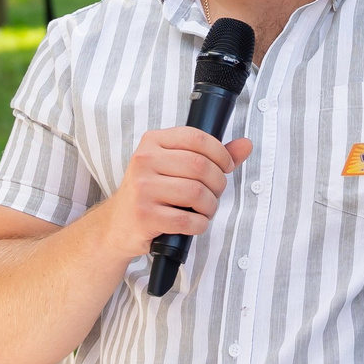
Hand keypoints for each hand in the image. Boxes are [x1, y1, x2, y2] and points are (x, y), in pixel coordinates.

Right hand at [101, 127, 253, 259]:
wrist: (118, 224)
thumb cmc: (153, 192)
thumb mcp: (175, 166)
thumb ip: (212, 155)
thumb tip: (246, 145)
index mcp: (152, 141)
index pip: (197, 138)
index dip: (220, 154)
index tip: (226, 167)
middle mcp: (144, 160)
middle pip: (200, 166)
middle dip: (217, 184)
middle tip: (215, 194)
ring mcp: (142, 188)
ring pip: (196, 193)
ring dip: (210, 207)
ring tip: (204, 210)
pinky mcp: (143, 215)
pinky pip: (186, 220)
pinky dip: (199, 225)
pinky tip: (194, 224)